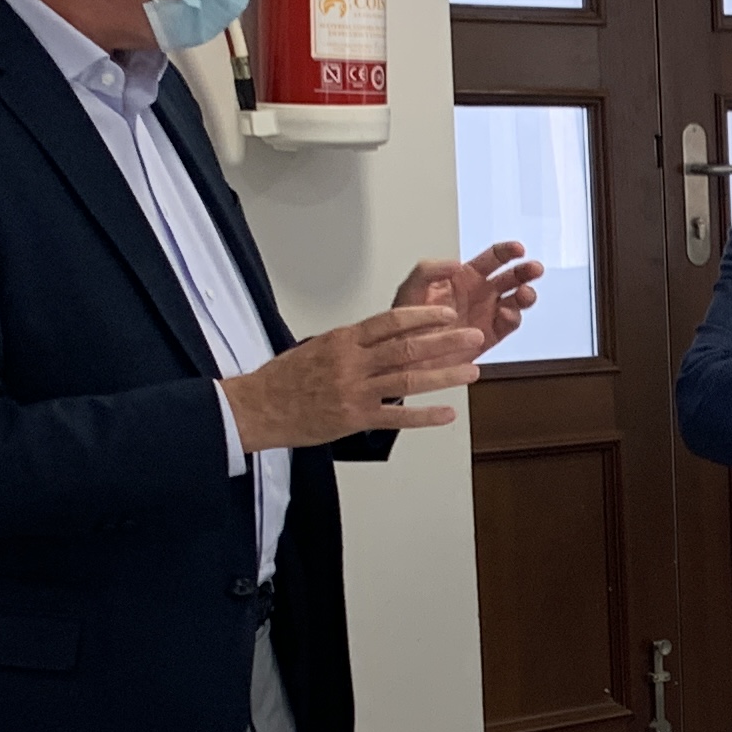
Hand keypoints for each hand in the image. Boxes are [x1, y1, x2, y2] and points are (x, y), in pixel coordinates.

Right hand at [226, 303, 482, 450]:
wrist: (257, 408)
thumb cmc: (285, 379)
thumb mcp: (317, 348)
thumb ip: (352, 344)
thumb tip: (382, 337)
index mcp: (343, 340)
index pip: (390, 321)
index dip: (423, 316)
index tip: (448, 313)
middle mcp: (352, 362)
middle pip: (408, 347)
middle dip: (446, 341)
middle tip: (474, 336)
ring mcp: (355, 391)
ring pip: (408, 379)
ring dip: (445, 375)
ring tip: (473, 370)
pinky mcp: (355, 418)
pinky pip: (397, 415)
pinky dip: (425, 415)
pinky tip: (448, 413)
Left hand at [401, 241, 538, 348]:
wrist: (405, 357)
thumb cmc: (404, 322)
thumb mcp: (410, 288)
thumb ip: (429, 270)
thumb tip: (455, 263)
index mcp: (463, 278)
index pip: (491, 259)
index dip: (506, 252)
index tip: (517, 249)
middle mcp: (479, 294)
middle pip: (511, 278)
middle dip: (525, 271)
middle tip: (534, 269)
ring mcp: (486, 316)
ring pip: (516, 301)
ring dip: (525, 295)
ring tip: (525, 294)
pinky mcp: (489, 337)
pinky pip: (508, 326)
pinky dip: (513, 319)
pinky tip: (508, 314)